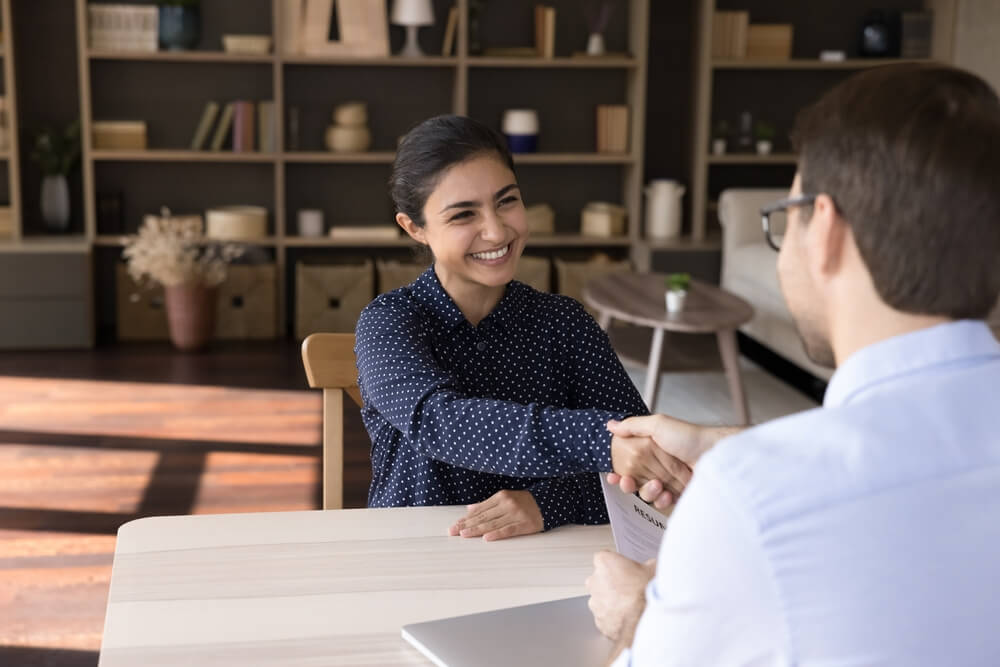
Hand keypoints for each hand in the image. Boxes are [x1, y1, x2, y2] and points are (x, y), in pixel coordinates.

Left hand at [448, 489, 543, 541]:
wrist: (548, 503)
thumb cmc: (524, 502)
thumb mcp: (505, 498)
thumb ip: (487, 504)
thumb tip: (469, 509)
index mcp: (501, 497)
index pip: (479, 510)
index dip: (466, 518)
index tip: (455, 525)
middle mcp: (507, 504)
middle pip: (483, 517)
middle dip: (467, 525)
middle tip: (453, 532)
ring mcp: (516, 514)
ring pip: (492, 524)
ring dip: (477, 530)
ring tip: (464, 535)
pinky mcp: (524, 524)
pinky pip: (508, 530)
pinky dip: (497, 534)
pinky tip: (486, 538)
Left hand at [585, 550, 655, 640]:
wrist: (647, 617)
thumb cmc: (647, 591)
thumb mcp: (653, 568)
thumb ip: (647, 564)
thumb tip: (653, 566)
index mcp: (604, 562)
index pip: (603, 558)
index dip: (615, 565)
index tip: (623, 570)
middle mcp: (594, 581)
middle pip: (598, 580)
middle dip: (610, 584)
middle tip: (628, 589)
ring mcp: (595, 602)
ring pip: (600, 600)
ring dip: (610, 602)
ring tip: (629, 606)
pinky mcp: (599, 621)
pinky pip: (604, 618)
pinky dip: (612, 619)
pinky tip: (627, 618)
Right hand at [608, 415, 740, 505]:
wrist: (715, 454)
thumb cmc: (690, 437)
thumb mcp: (658, 425)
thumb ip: (633, 426)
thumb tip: (610, 425)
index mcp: (652, 450)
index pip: (629, 463)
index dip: (619, 471)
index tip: (613, 476)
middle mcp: (659, 466)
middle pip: (635, 481)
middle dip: (629, 483)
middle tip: (628, 482)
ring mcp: (669, 481)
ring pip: (647, 494)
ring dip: (647, 492)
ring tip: (656, 486)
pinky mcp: (678, 495)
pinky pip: (663, 503)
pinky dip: (662, 500)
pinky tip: (666, 495)